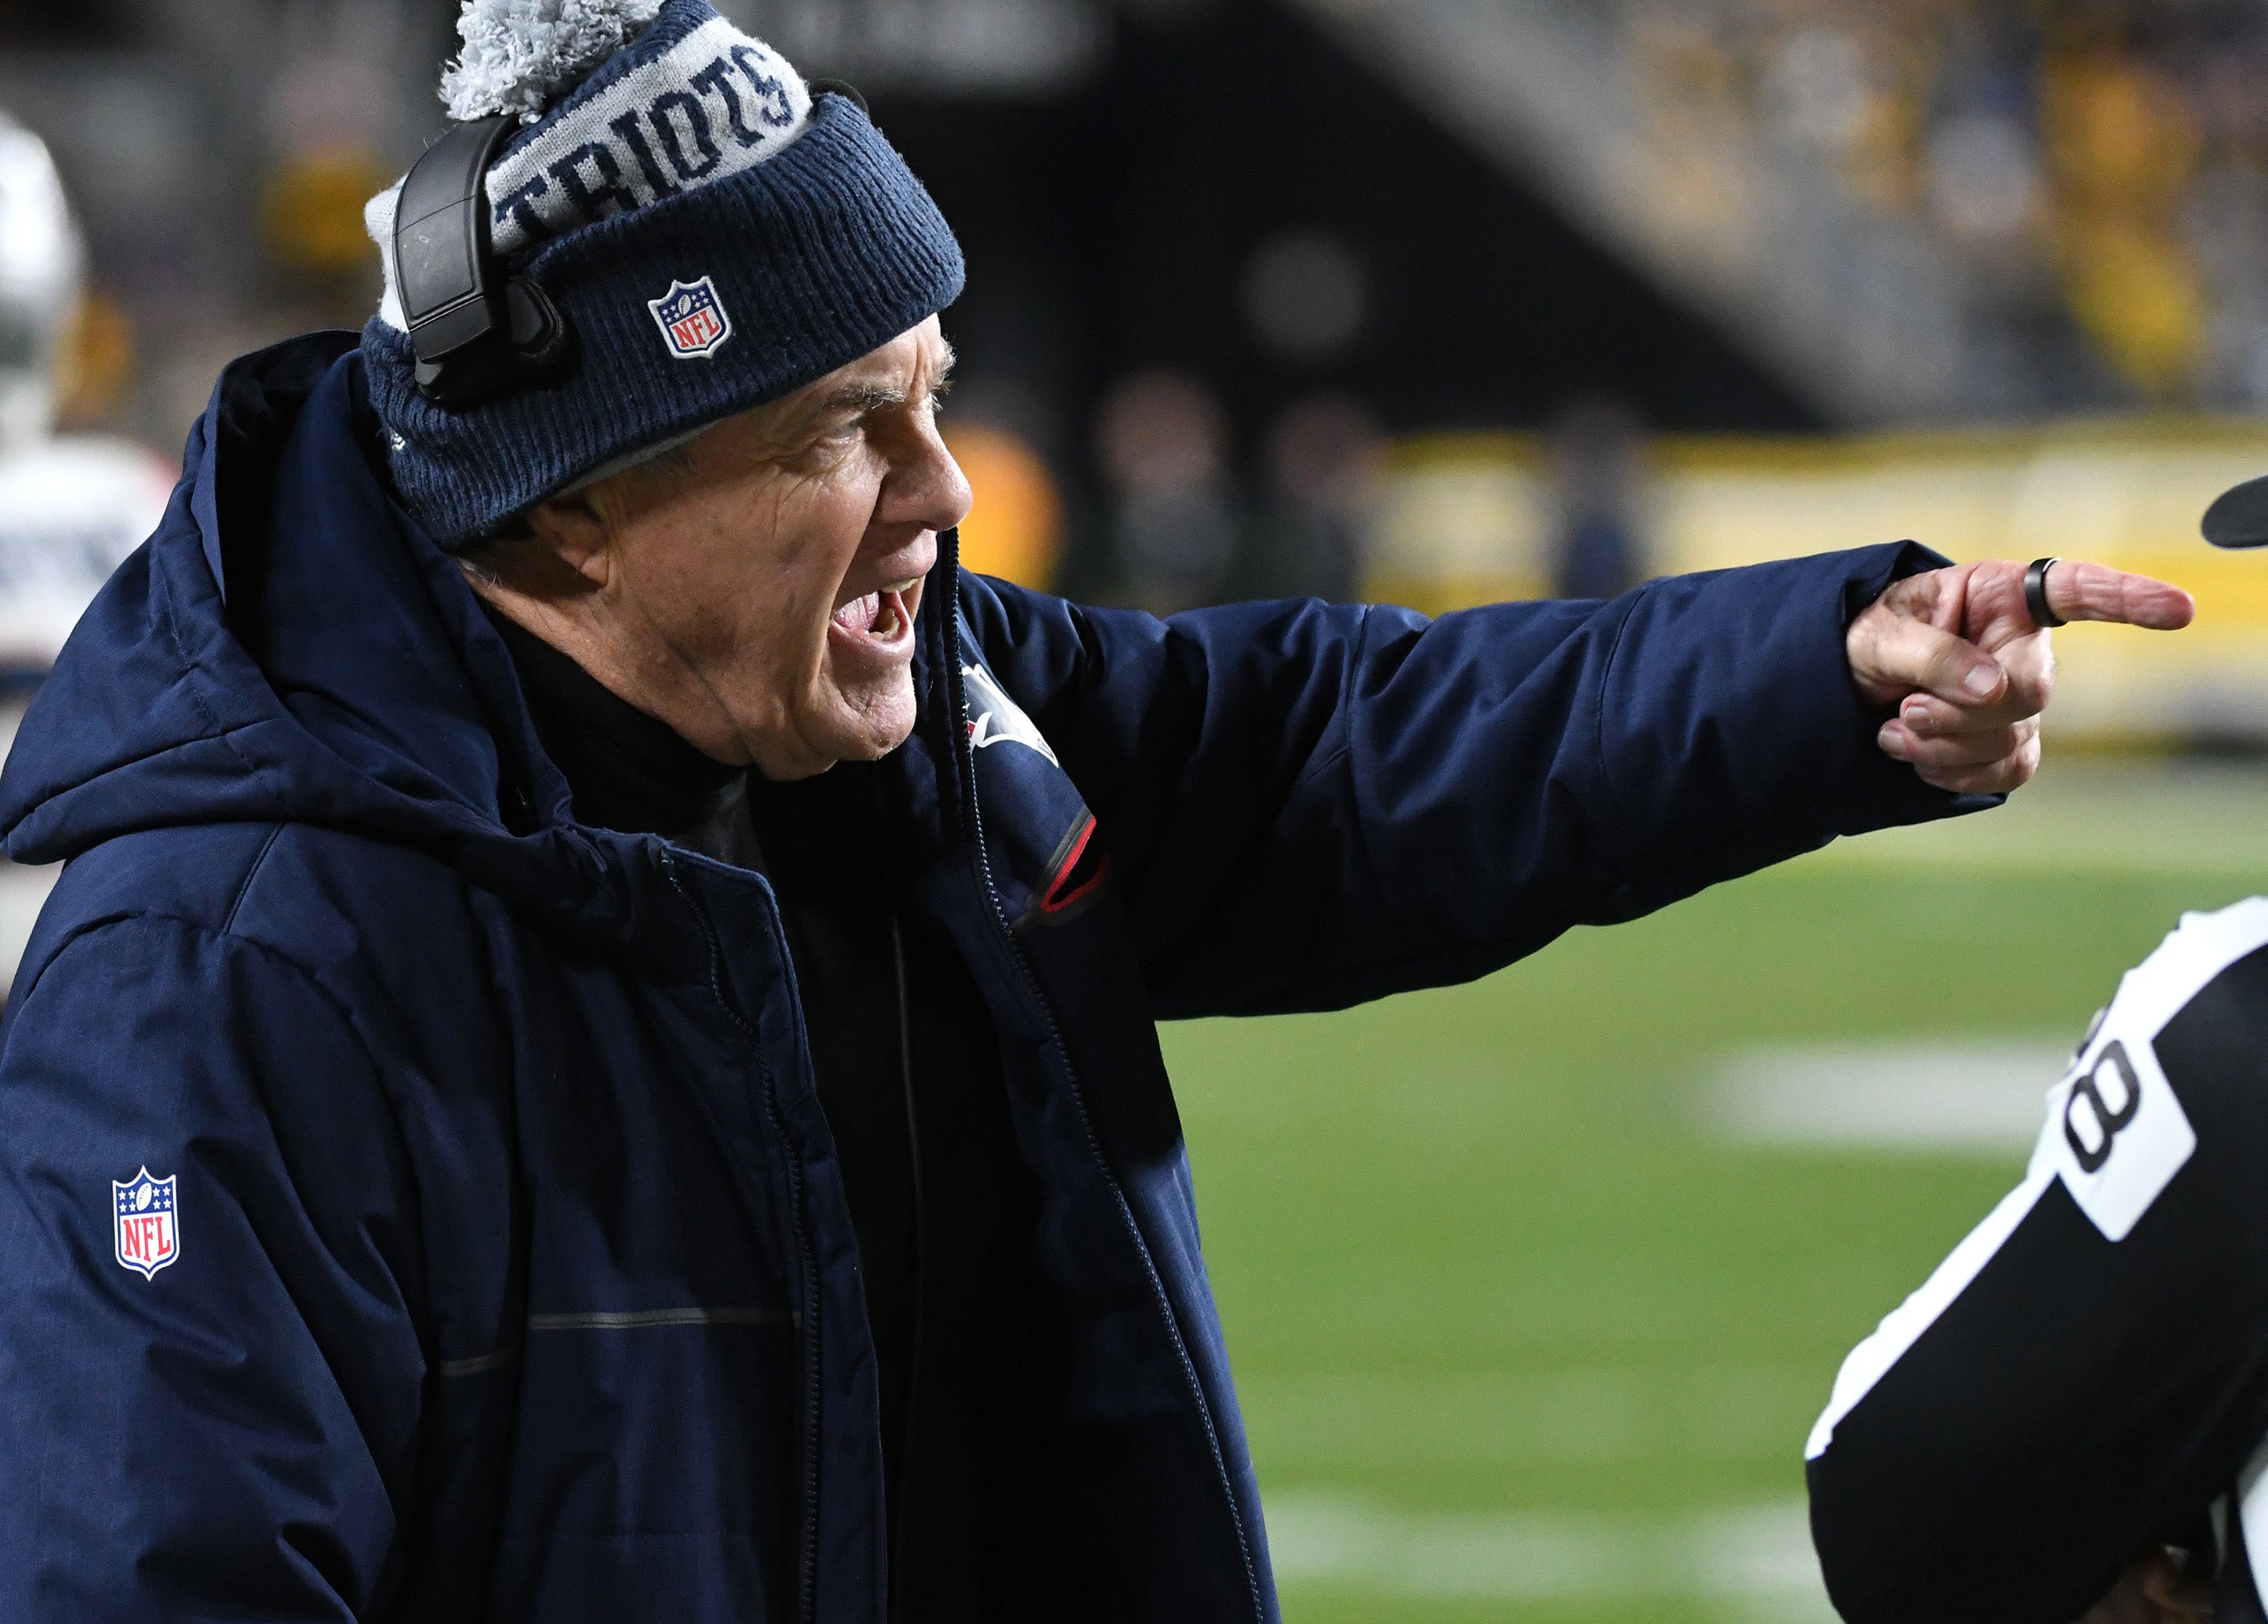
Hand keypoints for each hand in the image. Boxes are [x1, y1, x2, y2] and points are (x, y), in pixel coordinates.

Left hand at [1845, 559, 2194, 794]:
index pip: (2078, 590)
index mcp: (1999, 595)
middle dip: (1962, 714)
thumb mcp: (1880, 636)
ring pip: (2014, 739)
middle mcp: (2022, 644)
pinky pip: (2008, 771)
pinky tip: (1914, 757)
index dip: (2129, 599)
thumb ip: (1932, 656)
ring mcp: (2021, 697)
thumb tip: (1995, 689)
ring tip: (1894, 728)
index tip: (2180, 610)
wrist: (1843, 681)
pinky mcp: (2011, 741)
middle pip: (2032, 691)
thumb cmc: (1865, 638)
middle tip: (1906, 710)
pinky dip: (1955, 774)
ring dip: (1945, 747)